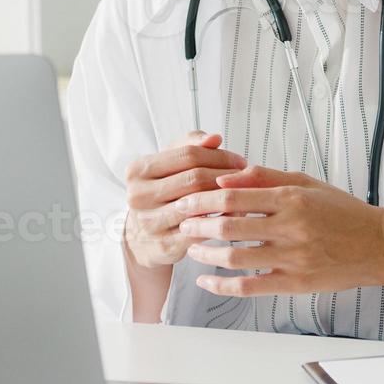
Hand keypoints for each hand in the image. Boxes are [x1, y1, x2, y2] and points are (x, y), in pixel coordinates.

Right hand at [123, 131, 246, 269]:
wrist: (141, 239)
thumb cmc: (161, 195)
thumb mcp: (167, 165)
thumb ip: (190, 146)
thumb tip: (215, 138)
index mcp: (138, 169)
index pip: (188, 154)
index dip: (219, 156)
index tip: (239, 161)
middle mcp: (138, 195)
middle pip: (194, 178)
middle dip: (226, 176)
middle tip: (246, 179)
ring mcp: (149, 222)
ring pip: (199, 205)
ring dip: (226, 199)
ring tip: (244, 195)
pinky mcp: (163, 245)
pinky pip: (201, 230)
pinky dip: (221, 221)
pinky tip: (234, 216)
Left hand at [175, 164, 383, 296]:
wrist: (378, 245)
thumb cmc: (342, 212)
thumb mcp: (306, 184)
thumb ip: (266, 178)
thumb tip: (227, 176)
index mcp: (291, 199)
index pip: (233, 196)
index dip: (203, 198)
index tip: (185, 200)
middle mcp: (290, 227)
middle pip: (228, 225)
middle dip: (197, 225)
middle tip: (181, 223)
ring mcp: (292, 257)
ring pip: (235, 257)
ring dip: (206, 254)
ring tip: (191, 250)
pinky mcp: (295, 283)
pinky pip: (250, 286)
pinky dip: (223, 285)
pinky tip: (207, 281)